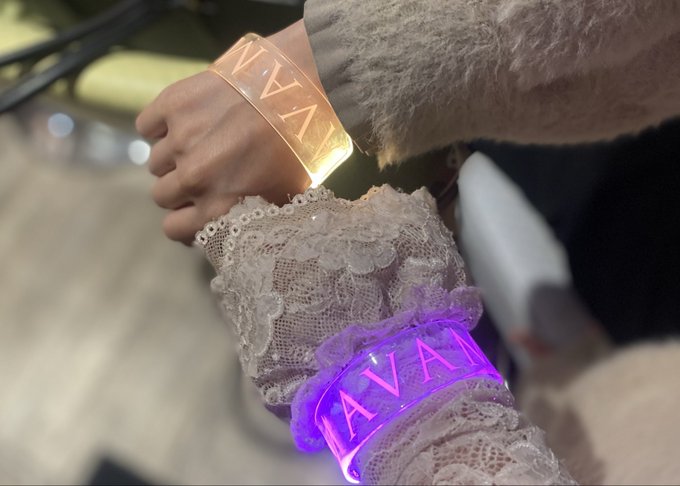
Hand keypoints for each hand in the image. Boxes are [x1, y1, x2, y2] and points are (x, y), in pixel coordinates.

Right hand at [136, 20, 316, 243]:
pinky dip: (160, 125)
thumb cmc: (300, 148)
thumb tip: (228, 229)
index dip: (185, 219)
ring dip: (173, 156)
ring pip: (155, 162)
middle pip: (162, 195)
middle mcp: (193, 179)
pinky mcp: (173, 105)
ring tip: (201, 142)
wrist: (302, 90)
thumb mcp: (285, 198)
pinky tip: (184, 122)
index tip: (196, 208)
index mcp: (219, 208)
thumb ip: (250, 219)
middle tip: (204, 171)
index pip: (172, 228)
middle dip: (180, 188)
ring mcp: (180, 140)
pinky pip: (147, 126)